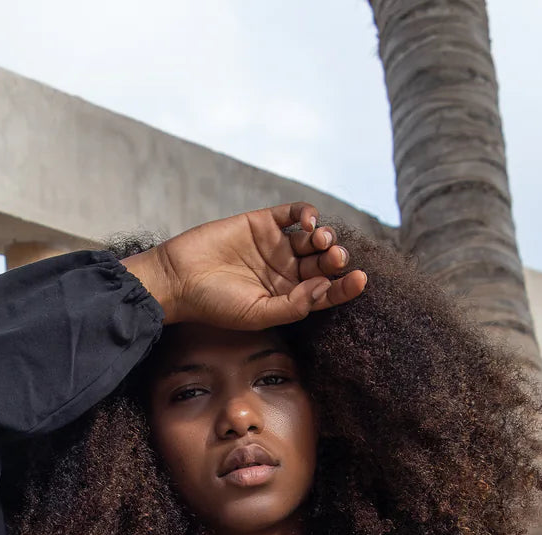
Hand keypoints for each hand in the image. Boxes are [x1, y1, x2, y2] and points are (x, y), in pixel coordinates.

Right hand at [121, 200, 367, 328]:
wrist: (181, 278)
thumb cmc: (216, 305)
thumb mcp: (258, 314)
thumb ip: (293, 306)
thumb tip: (324, 289)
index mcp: (288, 298)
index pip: (325, 293)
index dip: (345, 287)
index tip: (360, 279)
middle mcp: (286, 272)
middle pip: (323, 264)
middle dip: (334, 259)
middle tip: (334, 257)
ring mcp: (276, 246)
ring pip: (312, 238)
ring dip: (324, 236)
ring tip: (320, 240)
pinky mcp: (263, 222)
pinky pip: (293, 214)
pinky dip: (307, 213)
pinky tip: (309, 221)